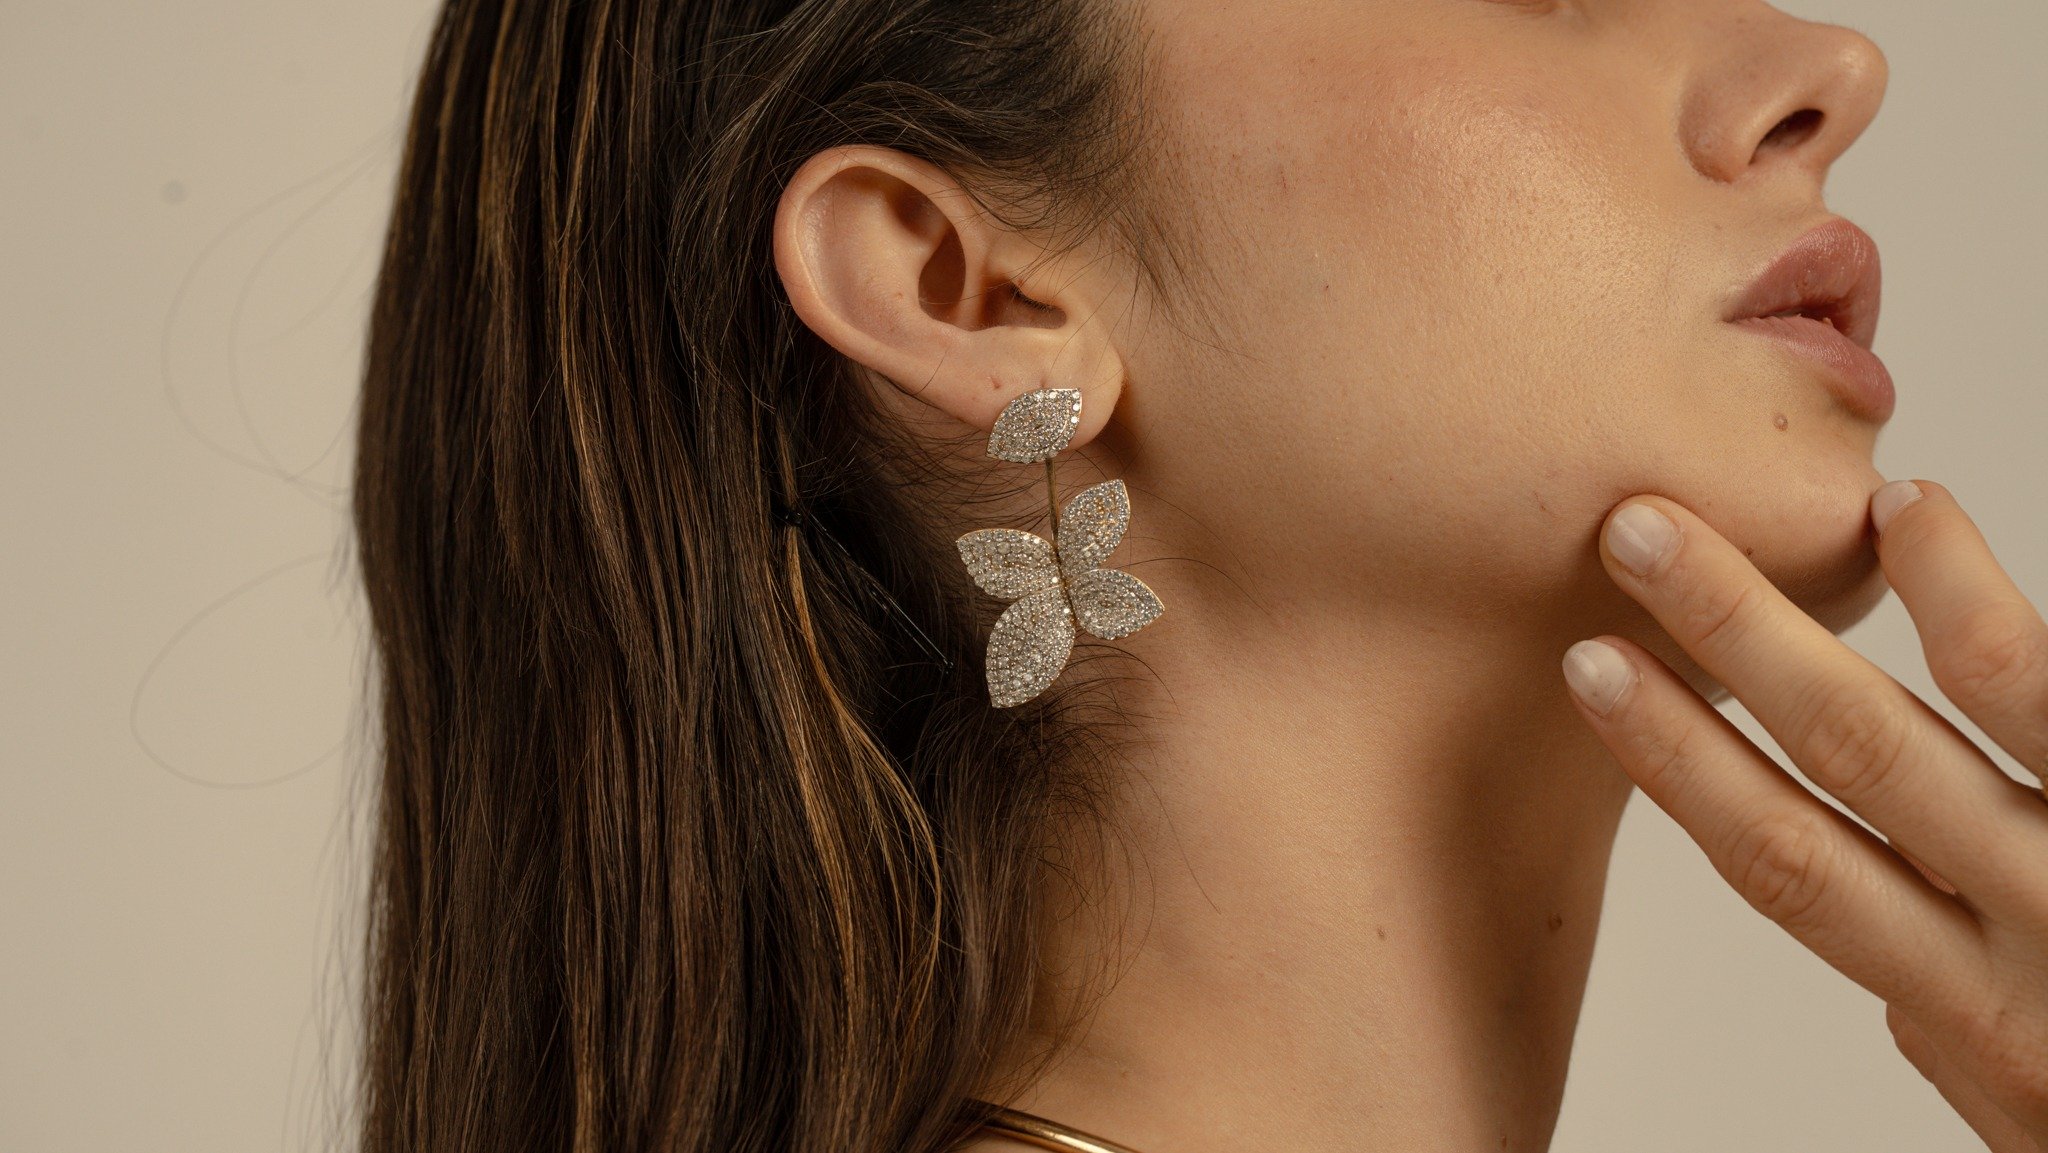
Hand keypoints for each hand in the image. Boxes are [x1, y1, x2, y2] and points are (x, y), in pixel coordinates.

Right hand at [1561, 480, 2047, 1151]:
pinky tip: (1928, 525)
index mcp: (1972, 1021)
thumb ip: (1957, 1043)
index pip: (1786, 864)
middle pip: (1843, 762)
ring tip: (1823, 505)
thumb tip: (1893, 997)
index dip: (1679, 760)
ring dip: (1865, 603)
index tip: (1595, 673)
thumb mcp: (2038, 1123)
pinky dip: (1980, 607)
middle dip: (1726, 643)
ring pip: (1962, 715)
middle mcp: (2027, 948)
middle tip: (1637, 535)